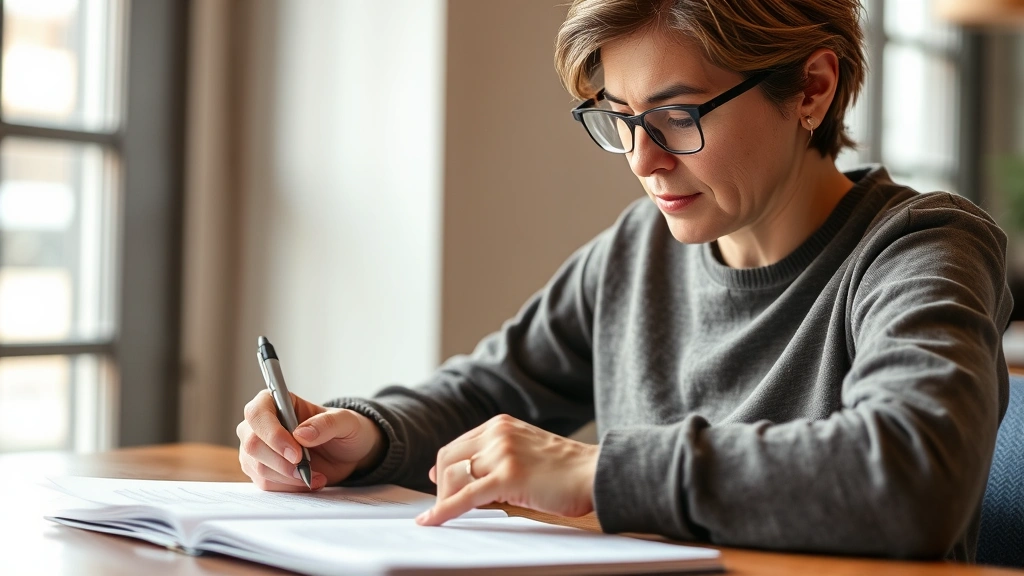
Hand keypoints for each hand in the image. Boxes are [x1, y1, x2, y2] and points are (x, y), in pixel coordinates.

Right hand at [237, 390, 383, 491]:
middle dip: (280, 462)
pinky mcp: (261, 470)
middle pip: (252, 444)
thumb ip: (327, 424)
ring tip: (314, 475)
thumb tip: (301, 434)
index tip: (296, 453)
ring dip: (287, 477)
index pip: (257, 413)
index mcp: (276, 402)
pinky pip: (265, 483)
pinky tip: (309, 481)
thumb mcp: (346, 422)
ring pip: (257, 467)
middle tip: (306, 469)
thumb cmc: (343, 429)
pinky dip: (289, 487)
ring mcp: (257, 449)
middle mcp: (260, 424)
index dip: (272, 434)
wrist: (346, 453)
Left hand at [415, 414, 598, 525]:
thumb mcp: (525, 451)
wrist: (595, 474)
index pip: (457, 446)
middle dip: (442, 487)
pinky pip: (464, 497)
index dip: (444, 469)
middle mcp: (497, 433)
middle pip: (448, 460)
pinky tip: (431, 521)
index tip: (439, 485)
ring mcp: (502, 453)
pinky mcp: (507, 476)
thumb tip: (459, 473)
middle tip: (445, 507)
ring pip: (453, 478)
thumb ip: (495, 456)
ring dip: (446, 500)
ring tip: (450, 515)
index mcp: (500, 424)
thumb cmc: (566, 470)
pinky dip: (443, 511)